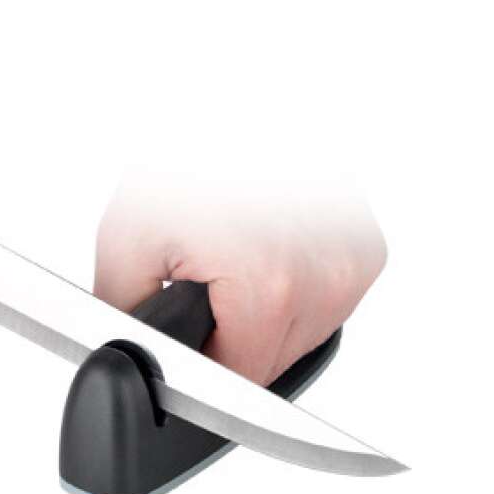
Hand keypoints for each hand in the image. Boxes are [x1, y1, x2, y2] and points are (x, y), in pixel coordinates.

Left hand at [93, 178, 386, 385]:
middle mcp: (326, 280)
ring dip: (262, 314)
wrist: (240, 110)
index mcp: (270, 288)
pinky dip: (292, 285)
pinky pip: (324, 299)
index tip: (186, 342)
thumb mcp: (127, 238)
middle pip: (270, 361)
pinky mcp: (367, 248)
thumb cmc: (187, 155)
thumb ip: (127, 318)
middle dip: (228, 334)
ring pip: (300, 335)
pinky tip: (263, 249)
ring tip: (234, 258)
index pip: (237, 383)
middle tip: (202, 278)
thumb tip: (129, 357)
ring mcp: (354, 263)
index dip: (201, 368)